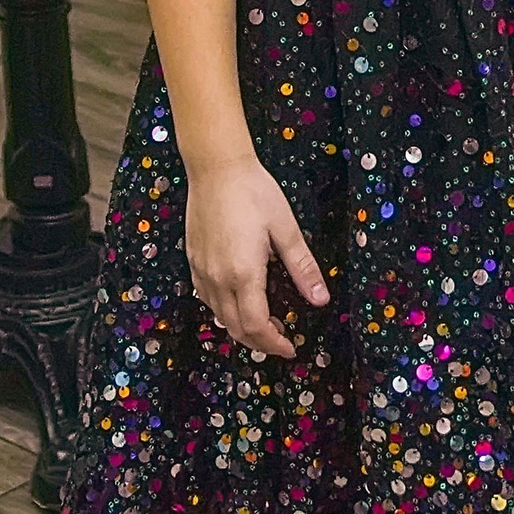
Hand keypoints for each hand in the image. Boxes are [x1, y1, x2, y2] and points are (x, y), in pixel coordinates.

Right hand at [185, 157, 328, 358]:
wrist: (216, 167)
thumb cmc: (253, 191)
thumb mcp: (285, 228)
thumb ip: (302, 267)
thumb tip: (320, 298)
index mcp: (243, 273)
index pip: (255, 325)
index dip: (273, 343)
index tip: (290, 347)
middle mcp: (218, 277)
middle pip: (235, 327)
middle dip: (259, 341)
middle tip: (281, 340)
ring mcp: (202, 270)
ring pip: (219, 316)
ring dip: (241, 328)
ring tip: (264, 324)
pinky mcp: (194, 260)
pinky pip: (207, 298)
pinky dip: (224, 310)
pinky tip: (239, 302)